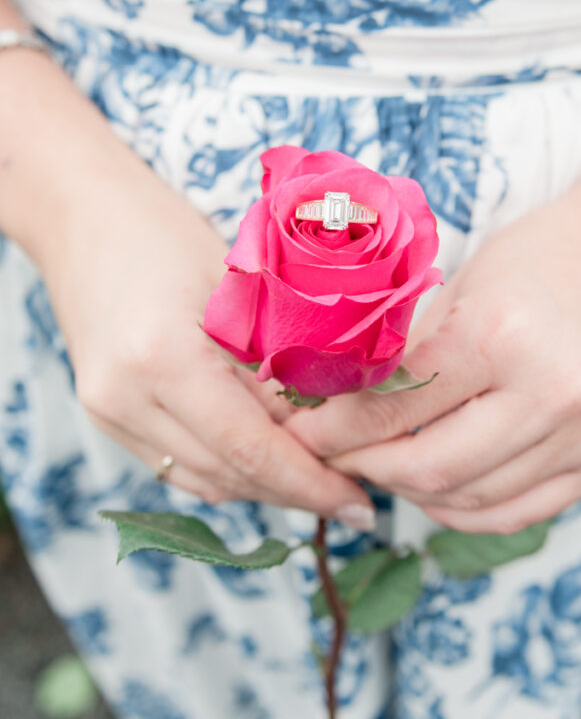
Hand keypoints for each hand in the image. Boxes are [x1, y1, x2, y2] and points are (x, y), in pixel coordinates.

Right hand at [38, 131, 374, 524]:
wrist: (83, 215)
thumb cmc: (166, 231)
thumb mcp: (240, 285)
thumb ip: (279, 357)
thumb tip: (335, 424)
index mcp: (163, 356)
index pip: (251, 447)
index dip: (311, 483)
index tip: (358, 503)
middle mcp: (125, 397)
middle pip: (228, 475)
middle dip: (296, 492)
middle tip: (352, 495)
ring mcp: (109, 412)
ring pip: (204, 480)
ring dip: (265, 487)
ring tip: (320, 483)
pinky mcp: (107, 415)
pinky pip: (179, 465)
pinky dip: (229, 469)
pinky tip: (270, 463)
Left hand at [287, 141, 580, 532]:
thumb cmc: (540, 259)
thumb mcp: (460, 283)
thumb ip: (403, 349)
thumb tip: (331, 398)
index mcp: (501, 334)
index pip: (394, 406)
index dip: (335, 429)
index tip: (302, 432)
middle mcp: (550, 392)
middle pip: (429, 466)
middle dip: (363, 467)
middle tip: (331, 454)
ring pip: (468, 499)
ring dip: (408, 491)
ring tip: (377, 466)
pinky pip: (515, 513)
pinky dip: (462, 509)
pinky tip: (432, 489)